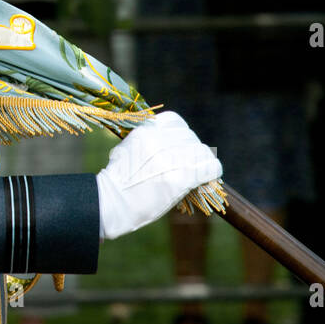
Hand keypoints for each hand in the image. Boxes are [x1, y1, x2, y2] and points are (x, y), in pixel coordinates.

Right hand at [95, 111, 221, 240]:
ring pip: (202, 151)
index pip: (175, 121)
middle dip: (190, 151)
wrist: (113, 202)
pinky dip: (211, 173)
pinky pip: (210, 167)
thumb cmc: (117, 179)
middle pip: (190, 137)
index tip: (178, 149)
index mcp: (145, 130)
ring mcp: (171, 157)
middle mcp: (159, 140)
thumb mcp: (127, 148)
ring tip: (196, 175)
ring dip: (201, 162)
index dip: (180, 136)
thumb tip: (169, 142)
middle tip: (186, 167)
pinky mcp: (182, 177)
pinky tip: (206, 181)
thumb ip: (147, 140)